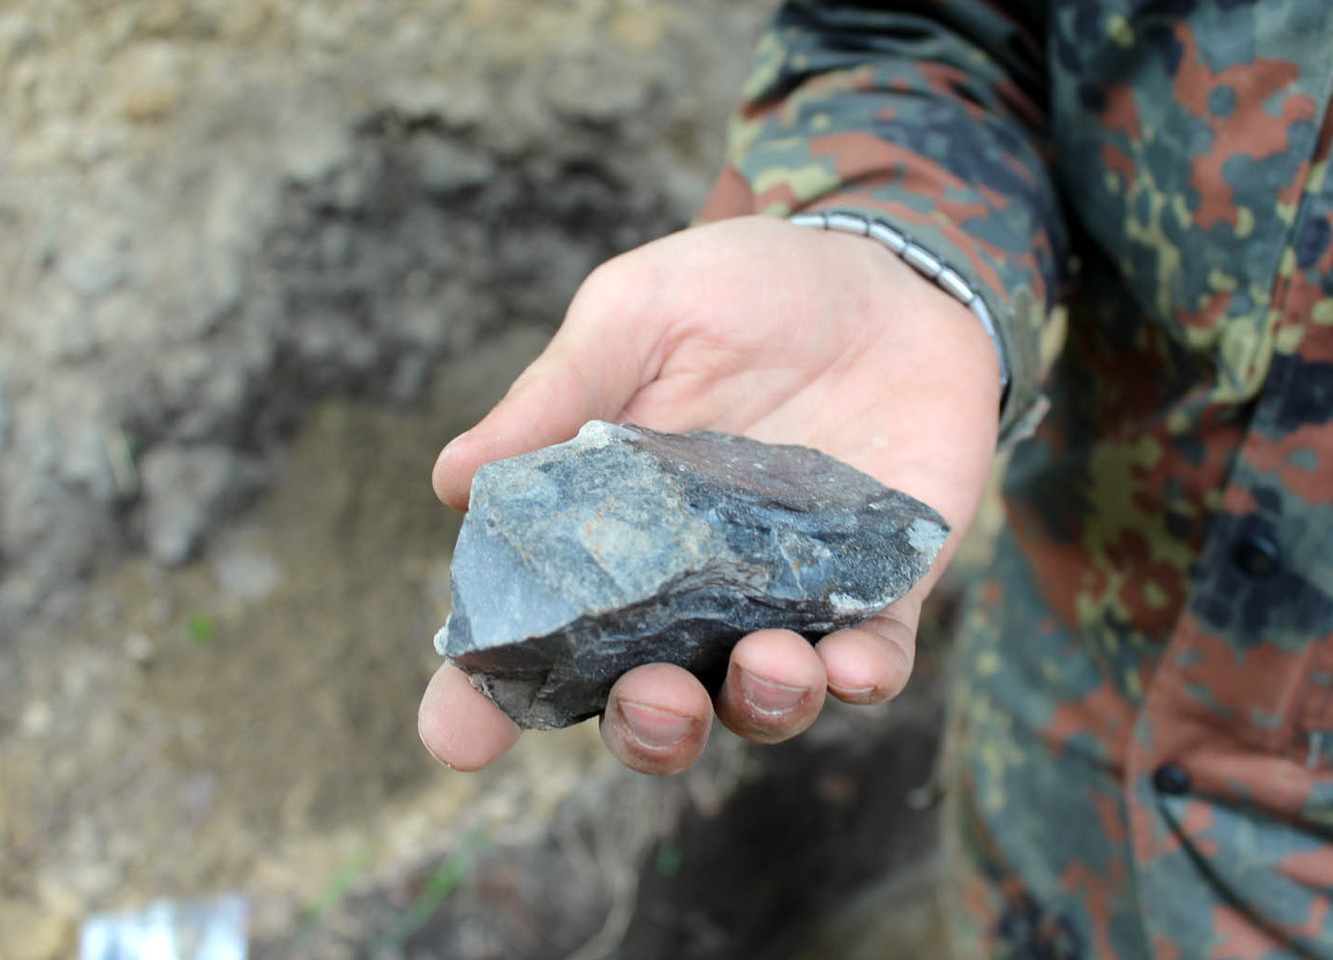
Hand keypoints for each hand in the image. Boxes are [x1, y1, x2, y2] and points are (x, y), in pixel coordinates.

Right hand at [418, 215, 1000, 773]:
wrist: (884, 269)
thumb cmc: (744, 289)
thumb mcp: (639, 313)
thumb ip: (557, 393)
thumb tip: (448, 479)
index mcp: (609, 533)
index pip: (536, 636)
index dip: (486, 698)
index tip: (455, 739)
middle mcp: (691, 589)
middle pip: (649, 698)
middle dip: (645, 726)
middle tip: (649, 699)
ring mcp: (787, 597)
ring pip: (759, 700)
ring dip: (756, 706)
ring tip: (766, 666)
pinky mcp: (880, 590)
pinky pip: (872, 663)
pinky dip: (859, 678)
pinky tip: (850, 661)